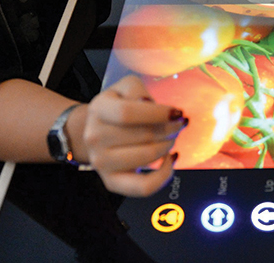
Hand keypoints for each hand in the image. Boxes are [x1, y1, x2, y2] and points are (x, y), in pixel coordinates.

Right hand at [82, 75, 183, 196]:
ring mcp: (101, 162)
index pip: (128, 113)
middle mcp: (95, 137)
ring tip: (171, 137)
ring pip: (147, 157)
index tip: (177, 112)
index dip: (158, 113)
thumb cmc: (118, 106)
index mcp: (99, 109)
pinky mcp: (111, 182)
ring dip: (168, 146)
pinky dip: (164, 175)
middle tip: (178, 123)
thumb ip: (139, 90)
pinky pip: (144, 187)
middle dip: (171, 128)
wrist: (95, 130)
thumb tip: (152, 107)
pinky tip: (169, 159)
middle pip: (144, 135)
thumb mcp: (125, 87)